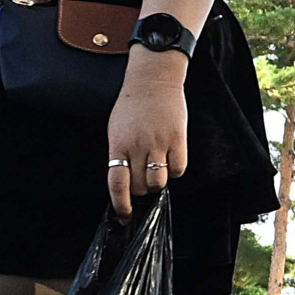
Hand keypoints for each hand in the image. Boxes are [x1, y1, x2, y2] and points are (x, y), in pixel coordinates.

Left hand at [107, 62, 187, 216]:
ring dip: (158, 183)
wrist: (153, 79)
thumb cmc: (132, 104)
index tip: (124, 214)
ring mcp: (159, 143)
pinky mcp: (178, 139)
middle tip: (143, 181)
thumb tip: (125, 181)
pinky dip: (174, 170)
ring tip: (157, 171)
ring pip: (159, 182)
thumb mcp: (116, 130)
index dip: (120, 204)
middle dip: (141, 190)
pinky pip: (178, 169)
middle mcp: (138, 146)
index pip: (117, 183)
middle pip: (140, 186)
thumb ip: (120, 155)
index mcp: (118, 144)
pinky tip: (170, 160)